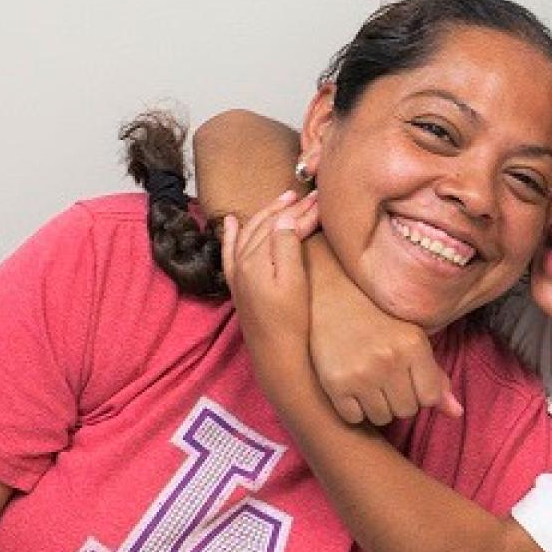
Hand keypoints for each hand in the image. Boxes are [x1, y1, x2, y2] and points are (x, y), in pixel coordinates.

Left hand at [220, 189, 319, 386]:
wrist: (276, 355)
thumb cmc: (290, 321)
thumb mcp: (294, 282)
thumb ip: (286, 246)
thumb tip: (284, 218)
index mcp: (256, 258)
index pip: (281, 224)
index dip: (302, 211)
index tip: (321, 200)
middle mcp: (242, 262)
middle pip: (265, 225)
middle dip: (288, 208)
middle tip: (309, 196)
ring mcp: (238, 273)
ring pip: (250, 232)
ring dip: (267, 214)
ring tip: (284, 199)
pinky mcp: (238, 286)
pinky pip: (230, 251)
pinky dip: (231, 234)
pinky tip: (233, 221)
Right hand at [307, 268, 461, 424]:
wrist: (330, 301)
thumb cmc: (378, 321)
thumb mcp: (413, 340)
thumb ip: (436, 378)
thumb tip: (457, 414)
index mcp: (413, 345)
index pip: (430, 398)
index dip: (419, 392)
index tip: (407, 377)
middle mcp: (389, 360)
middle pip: (406, 410)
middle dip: (398, 400)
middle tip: (384, 377)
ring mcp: (361, 373)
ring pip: (382, 418)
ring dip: (376, 406)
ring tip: (368, 381)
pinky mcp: (335, 384)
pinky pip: (354, 418)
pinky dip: (353, 409)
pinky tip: (350, 386)